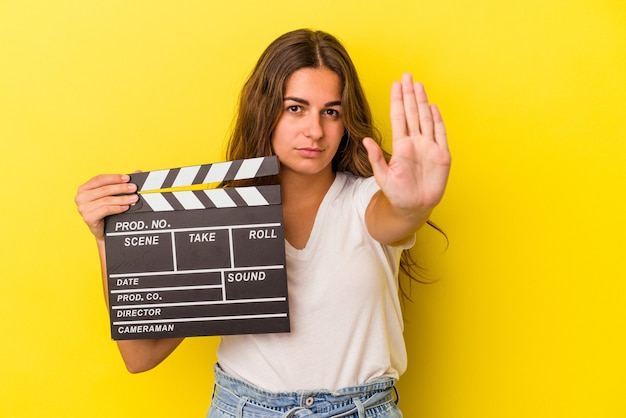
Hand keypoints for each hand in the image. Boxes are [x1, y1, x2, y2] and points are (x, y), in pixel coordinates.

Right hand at [75, 174, 138, 239]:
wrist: (103, 230)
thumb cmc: (106, 211)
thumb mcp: (112, 195)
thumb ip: (122, 183)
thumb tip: (137, 171)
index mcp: (84, 188)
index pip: (100, 179)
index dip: (114, 178)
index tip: (127, 178)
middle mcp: (81, 197)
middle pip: (104, 189)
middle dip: (121, 188)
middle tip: (133, 188)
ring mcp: (83, 208)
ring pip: (106, 200)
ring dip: (122, 199)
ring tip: (133, 199)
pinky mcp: (88, 217)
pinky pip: (105, 209)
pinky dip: (117, 208)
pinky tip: (125, 207)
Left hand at [363, 73, 450, 213]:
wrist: (413, 207)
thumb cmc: (397, 193)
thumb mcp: (383, 176)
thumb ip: (376, 158)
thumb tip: (365, 140)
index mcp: (400, 146)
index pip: (399, 118)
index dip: (397, 101)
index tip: (395, 84)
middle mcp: (415, 142)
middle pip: (412, 113)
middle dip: (409, 94)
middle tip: (407, 75)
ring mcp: (429, 147)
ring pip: (425, 119)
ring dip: (422, 102)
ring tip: (418, 85)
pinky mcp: (441, 155)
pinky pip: (440, 134)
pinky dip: (437, 120)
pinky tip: (433, 106)